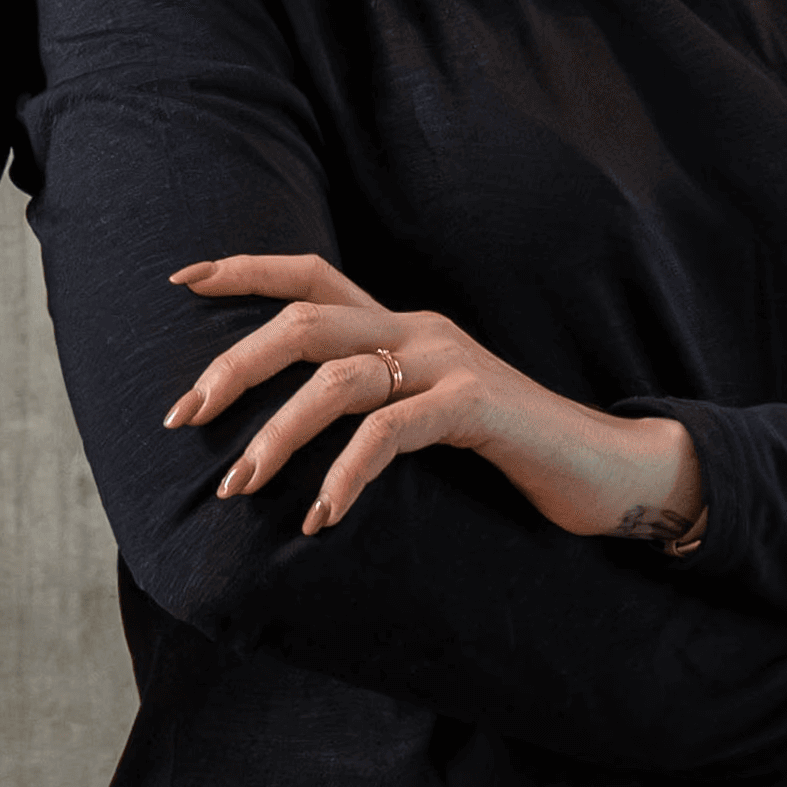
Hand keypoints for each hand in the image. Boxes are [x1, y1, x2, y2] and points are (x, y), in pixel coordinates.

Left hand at [165, 254, 699, 540]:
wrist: (607, 472)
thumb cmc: (505, 452)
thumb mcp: (422, 417)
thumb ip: (368, 408)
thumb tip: (282, 439)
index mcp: (398, 325)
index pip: (308, 276)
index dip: (243, 270)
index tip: (180, 279)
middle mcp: (416, 329)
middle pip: (302, 322)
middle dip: (233, 365)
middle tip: (185, 418)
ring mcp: (449, 364)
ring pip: (337, 378)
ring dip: (278, 433)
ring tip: (241, 485)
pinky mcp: (477, 407)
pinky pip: (392, 432)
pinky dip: (347, 473)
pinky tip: (322, 517)